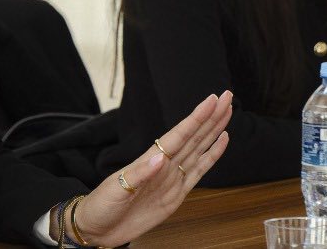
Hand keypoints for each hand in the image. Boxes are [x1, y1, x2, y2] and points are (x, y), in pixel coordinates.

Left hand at [67, 91, 232, 246]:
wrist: (98, 229)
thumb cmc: (102, 206)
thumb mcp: (116, 191)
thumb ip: (139, 175)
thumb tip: (160, 158)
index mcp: (150, 159)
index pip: (179, 134)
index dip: (197, 118)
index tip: (212, 100)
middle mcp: (165, 164)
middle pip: (194, 136)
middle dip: (211, 117)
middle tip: (228, 96)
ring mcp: (173, 178)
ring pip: (199, 149)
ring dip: (214, 131)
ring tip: (227, 112)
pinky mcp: (177, 194)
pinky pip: (199, 172)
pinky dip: (212, 156)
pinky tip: (221, 142)